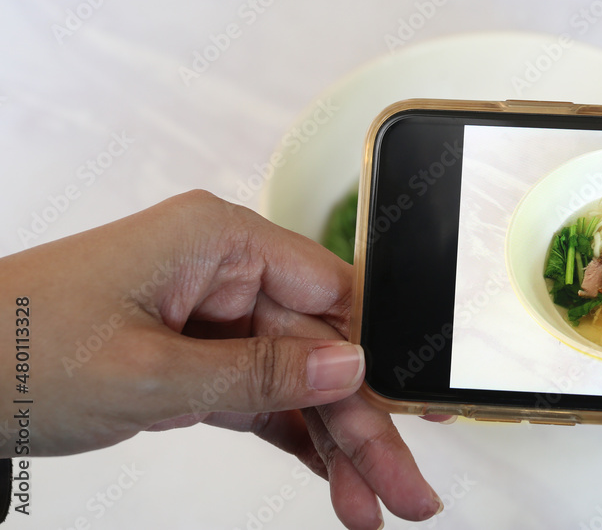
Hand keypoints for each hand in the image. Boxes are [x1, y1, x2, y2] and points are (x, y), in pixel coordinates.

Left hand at [0, 190, 440, 528]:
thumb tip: (350, 368)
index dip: (378, 354)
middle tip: (404, 487)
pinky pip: (261, 397)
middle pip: (320, 349)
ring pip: (297, 381)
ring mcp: (211, 316)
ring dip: (333, 443)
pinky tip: (329, 477)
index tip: (418, 410)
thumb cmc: (18, 350)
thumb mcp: (149, 374)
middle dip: (362, 423)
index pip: (330, 292)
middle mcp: (224, 271)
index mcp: (218, 241)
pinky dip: (293, 438)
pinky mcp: (197, 357)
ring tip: (370, 504)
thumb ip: (259, 374)